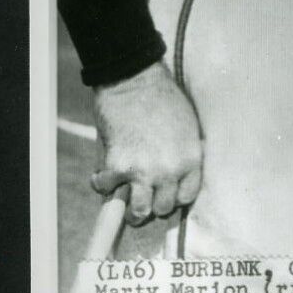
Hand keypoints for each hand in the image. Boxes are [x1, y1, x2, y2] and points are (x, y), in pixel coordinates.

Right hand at [91, 63, 202, 224]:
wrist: (135, 80)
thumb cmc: (163, 99)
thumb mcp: (187, 127)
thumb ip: (181, 155)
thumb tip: (172, 178)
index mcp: (191, 160)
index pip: (187, 198)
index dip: (174, 196)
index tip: (165, 190)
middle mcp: (170, 171)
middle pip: (163, 209)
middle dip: (153, 202)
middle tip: (143, 192)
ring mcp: (144, 171)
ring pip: (138, 212)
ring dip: (129, 207)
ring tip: (124, 196)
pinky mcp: (118, 166)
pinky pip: (105, 189)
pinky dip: (101, 182)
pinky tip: (103, 172)